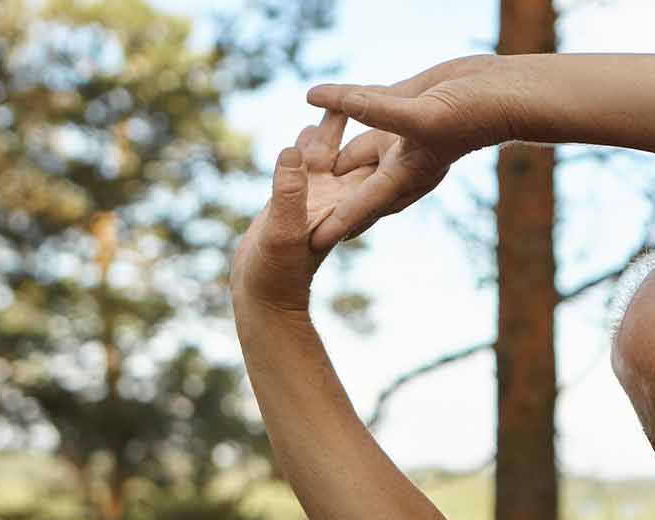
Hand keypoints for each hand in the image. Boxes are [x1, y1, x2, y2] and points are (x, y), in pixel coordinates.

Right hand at [229, 110, 376, 313]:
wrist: (262, 297)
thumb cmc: (275, 274)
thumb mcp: (280, 230)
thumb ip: (287, 192)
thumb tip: (293, 152)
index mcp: (342, 205)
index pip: (369, 163)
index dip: (382, 136)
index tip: (392, 105)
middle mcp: (335, 200)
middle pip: (356, 152)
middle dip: (365, 123)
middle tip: (380, 87)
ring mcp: (316, 200)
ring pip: (329, 154)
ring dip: (336, 128)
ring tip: (345, 93)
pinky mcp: (296, 200)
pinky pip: (305, 165)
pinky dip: (308, 145)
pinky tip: (310, 124)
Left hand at [304, 55, 508, 249]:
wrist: (502, 91)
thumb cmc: (473, 112)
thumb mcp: (422, 116)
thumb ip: (373, 110)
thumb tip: (323, 99)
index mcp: (406, 174)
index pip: (364, 205)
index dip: (337, 223)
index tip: (310, 241)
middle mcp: (400, 160)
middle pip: (355, 186)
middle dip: (330, 201)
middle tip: (299, 219)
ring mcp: (401, 134)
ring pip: (355, 145)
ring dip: (331, 151)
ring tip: (301, 162)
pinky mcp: (404, 106)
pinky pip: (365, 108)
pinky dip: (343, 103)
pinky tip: (320, 97)